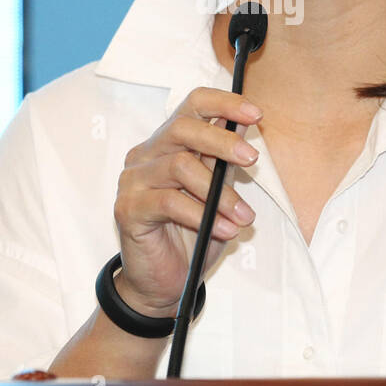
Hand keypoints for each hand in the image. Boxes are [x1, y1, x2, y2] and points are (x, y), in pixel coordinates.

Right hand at [111, 87, 261, 316]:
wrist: (163, 282)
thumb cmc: (193, 232)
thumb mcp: (218, 192)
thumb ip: (225, 160)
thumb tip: (246, 124)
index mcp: (168, 142)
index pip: (192, 105)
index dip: (224, 103)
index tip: (256, 113)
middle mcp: (146, 154)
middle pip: (183, 128)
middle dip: (222, 141)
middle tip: (253, 159)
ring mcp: (133, 180)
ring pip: (180, 166)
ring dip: (220, 193)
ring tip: (244, 217)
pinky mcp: (128, 208)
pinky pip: (169, 202)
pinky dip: (203, 215)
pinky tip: (225, 230)